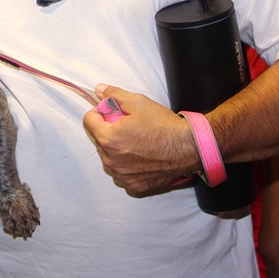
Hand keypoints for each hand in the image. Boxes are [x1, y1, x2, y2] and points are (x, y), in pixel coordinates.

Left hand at [82, 84, 198, 195]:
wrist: (190, 148)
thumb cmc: (164, 126)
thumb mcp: (138, 102)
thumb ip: (114, 95)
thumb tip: (98, 90)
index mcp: (109, 139)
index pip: (88, 121)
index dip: (99, 113)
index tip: (112, 112)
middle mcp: (111, 161)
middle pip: (98, 140)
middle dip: (108, 131)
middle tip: (129, 127)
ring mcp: (122, 176)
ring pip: (109, 158)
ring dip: (117, 151)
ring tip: (137, 143)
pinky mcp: (134, 187)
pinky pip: (122, 174)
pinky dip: (128, 167)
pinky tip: (142, 159)